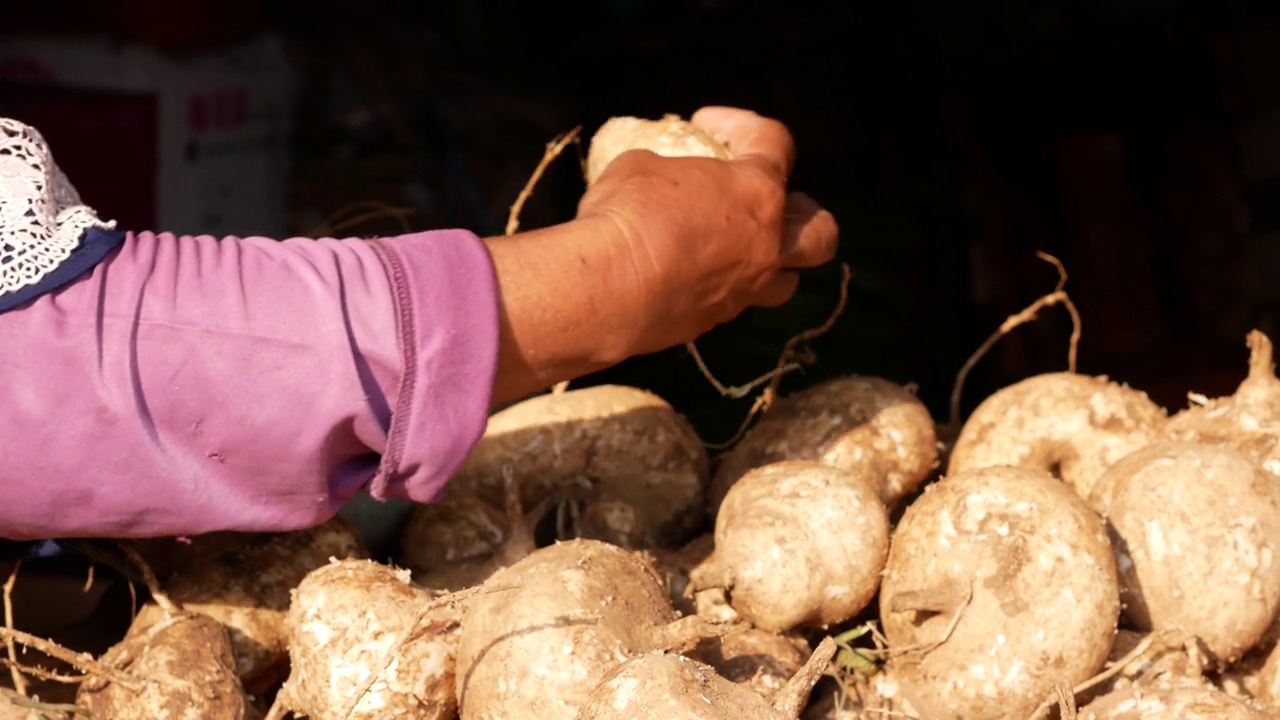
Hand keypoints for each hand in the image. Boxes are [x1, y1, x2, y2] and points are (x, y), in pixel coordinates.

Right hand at [482, 107, 837, 405]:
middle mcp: (766, 244)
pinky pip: (732, 302)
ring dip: (772, 262)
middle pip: (820, 233)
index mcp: (757, 192)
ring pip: (786, 281)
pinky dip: (719, 286)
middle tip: (768, 202)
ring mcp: (744, 290)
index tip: (706, 122)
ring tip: (739, 249)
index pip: (776, 143)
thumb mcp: (641, 166)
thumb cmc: (628, 215)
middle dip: (803, 214)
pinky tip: (686, 274)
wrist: (609, 290)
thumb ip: (669, 170)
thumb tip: (662, 178)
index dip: (744, 125)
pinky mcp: (713, 323)